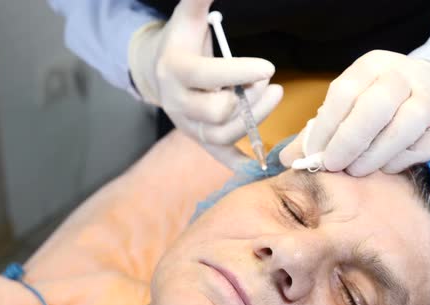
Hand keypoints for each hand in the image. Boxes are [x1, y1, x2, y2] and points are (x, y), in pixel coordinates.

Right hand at [128, 0, 282, 169]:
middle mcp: (178, 103)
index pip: (206, 76)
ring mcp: (188, 124)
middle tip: (266, 81)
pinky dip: (240, 162)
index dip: (238, 73)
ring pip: (223, 134)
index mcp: (175, 70)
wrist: (157, 71)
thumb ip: (197, 0)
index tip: (269, 67)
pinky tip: (260, 161)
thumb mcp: (186, 17)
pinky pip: (219, 156)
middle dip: (248, 98)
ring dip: (254, 119)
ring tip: (272, 96)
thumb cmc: (180, 41)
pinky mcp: (199, 139)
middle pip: (216, 111)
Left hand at [280, 50, 429, 175]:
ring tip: (358, 170)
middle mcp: (403, 74)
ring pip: (406, 124)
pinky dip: (404, 159)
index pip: (345, 92)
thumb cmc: (375, 107)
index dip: (327, 127)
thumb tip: (287, 161)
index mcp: (370, 66)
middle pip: (377, 105)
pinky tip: (387, 166)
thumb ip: (317, 134)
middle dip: (351, 141)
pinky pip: (428, 144)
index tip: (315, 154)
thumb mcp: (346, 109)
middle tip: (335, 166)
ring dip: (377, 154)